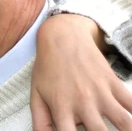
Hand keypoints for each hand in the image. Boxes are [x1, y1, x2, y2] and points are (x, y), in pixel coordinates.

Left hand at [31, 14, 131, 130]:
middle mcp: (82, 102)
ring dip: (127, 130)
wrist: (62, 38)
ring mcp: (100, 92)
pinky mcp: (113, 83)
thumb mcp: (36, 94)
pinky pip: (131, 102)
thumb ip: (40, 121)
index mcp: (61, 107)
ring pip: (123, 121)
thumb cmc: (47, 68)